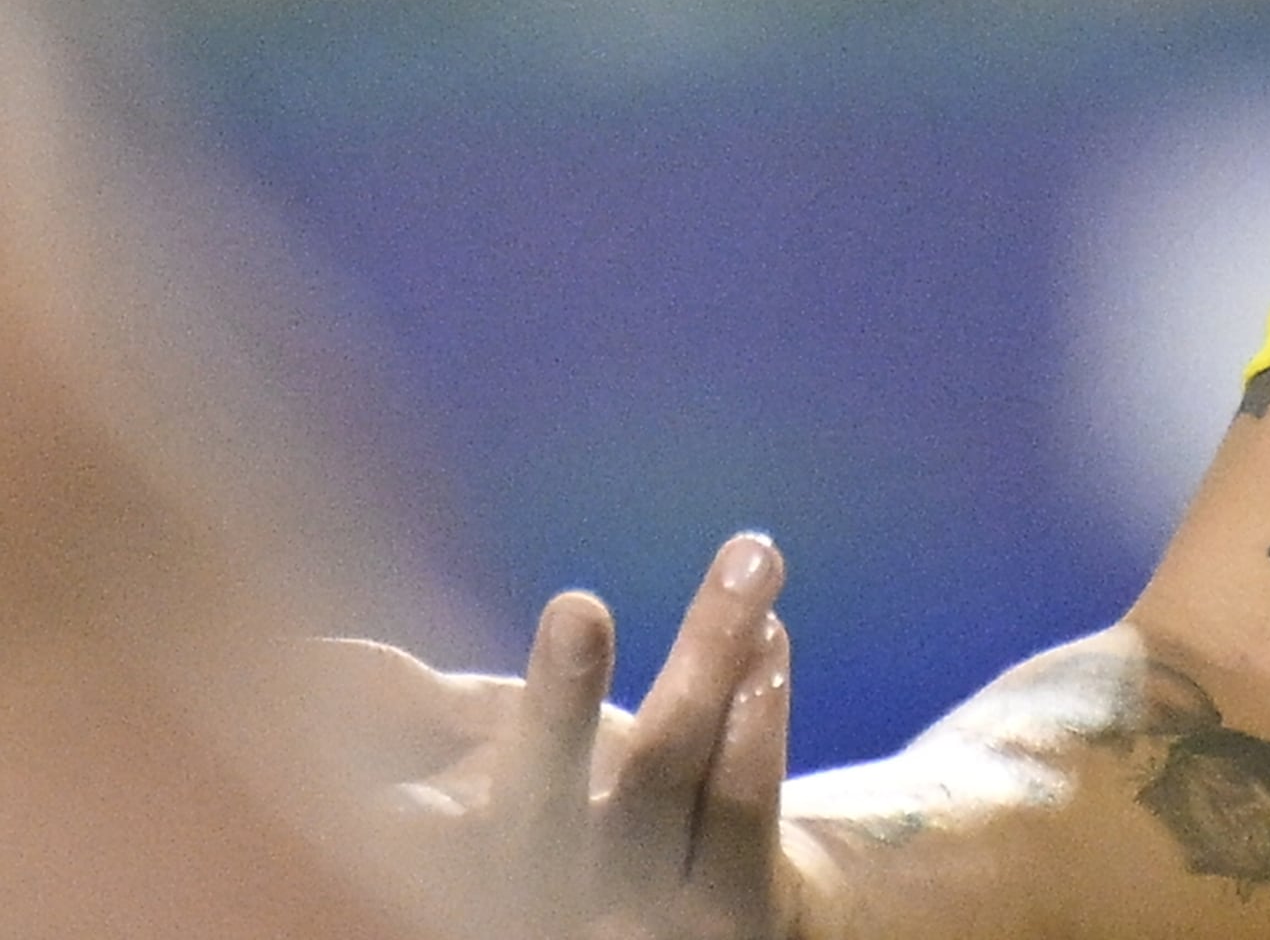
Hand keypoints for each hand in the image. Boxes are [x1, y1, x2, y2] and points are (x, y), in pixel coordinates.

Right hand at [319, 533, 793, 936]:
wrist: (697, 922)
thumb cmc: (564, 817)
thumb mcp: (476, 761)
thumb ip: (404, 703)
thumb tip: (311, 651)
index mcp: (455, 859)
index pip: (417, 815)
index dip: (401, 766)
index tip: (367, 679)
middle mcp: (539, 893)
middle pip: (539, 802)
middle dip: (557, 703)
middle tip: (579, 606)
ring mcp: (638, 910)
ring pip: (666, 771)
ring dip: (707, 652)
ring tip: (751, 555)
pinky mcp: (733, 908)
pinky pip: (741, 807)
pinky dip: (759, 715)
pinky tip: (769, 637)